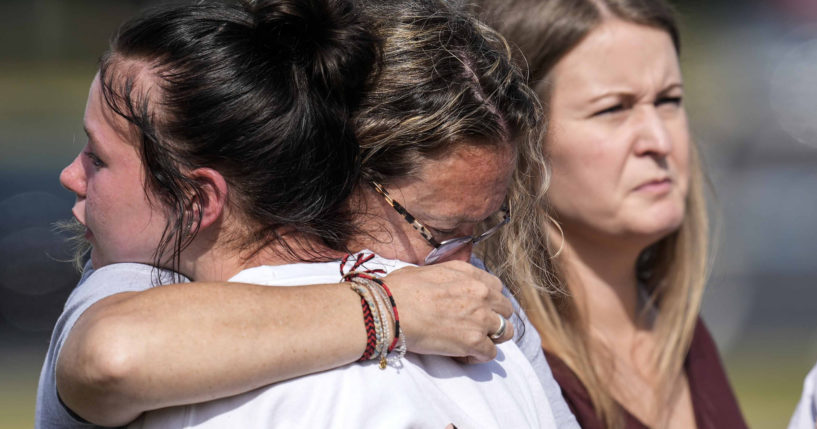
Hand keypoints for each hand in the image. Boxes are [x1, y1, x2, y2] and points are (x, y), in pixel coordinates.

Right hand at [384, 260, 513, 362]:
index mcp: (468, 273)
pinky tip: (464, 356)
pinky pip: (490, 353)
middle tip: (476, 327)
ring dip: (493, 338)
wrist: (390, 310)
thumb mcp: (424, 270)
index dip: (489, 300)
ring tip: (475, 343)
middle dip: (494, 318)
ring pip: (505, 332)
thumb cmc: (398, 290)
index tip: (477, 308)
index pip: (496, 287)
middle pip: (505, 309)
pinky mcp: (474, 341)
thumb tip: (434, 282)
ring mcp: (480, 318)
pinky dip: (479, 357)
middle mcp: (480, 293)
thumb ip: (441, 276)